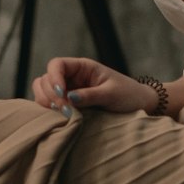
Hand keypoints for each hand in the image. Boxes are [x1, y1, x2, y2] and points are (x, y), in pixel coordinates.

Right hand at [32, 57, 156, 115]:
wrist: (139, 106)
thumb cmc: (128, 95)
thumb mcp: (111, 94)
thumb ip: (90, 96)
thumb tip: (68, 98)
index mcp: (82, 67)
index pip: (56, 64)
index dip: (54, 78)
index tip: (62, 94)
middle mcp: (72, 77)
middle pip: (45, 79)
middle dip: (50, 94)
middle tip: (65, 110)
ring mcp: (68, 91)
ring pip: (44, 93)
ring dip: (48, 103)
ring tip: (64, 114)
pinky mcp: (68, 105)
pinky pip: (51, 106)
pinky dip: (51, 111)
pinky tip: (61, 118)